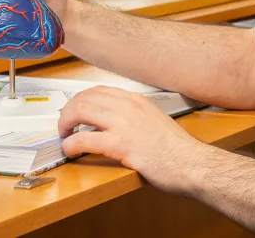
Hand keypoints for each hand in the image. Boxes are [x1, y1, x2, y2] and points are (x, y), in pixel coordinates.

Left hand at [57, 86, 203, 194]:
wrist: (190, 163)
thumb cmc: (176, 148)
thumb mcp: (155, 120)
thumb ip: (135, 117)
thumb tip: (114, 123)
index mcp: (136, 100)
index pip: (98, 90)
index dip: (80, 100)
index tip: (75, 112)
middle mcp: (128, 106)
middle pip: (85, 97)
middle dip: (68, 111)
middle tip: (65, 126)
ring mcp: (124, 124)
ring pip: (80, 111)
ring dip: (65, 124)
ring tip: (64, 136)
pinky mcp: (120, 144)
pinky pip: (84, 138)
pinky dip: (71, 144)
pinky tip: (70, 150)